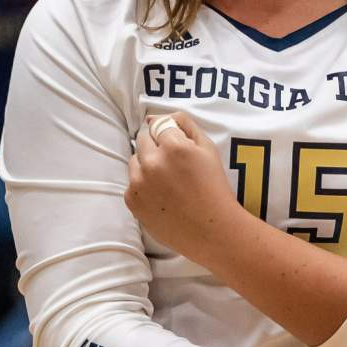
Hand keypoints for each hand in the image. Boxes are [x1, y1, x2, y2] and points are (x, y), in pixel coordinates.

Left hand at [125, 111, 239, 264]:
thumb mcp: (208, 148)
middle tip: (174, 166)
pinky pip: (131, 183)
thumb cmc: (215, 188)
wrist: (212, 230)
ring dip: (146, 165)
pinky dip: (142, 186)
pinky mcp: (132, 200)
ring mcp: (138, 182)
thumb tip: (154, 116)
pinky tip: (161, 196)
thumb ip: (183, 124)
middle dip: (156, 147)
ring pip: (134, 160)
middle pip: (143, 140)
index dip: (171, 136)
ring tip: (167, 182)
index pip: (159, 126)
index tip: (179, 150)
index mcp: (173, 146)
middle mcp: (152, 162)